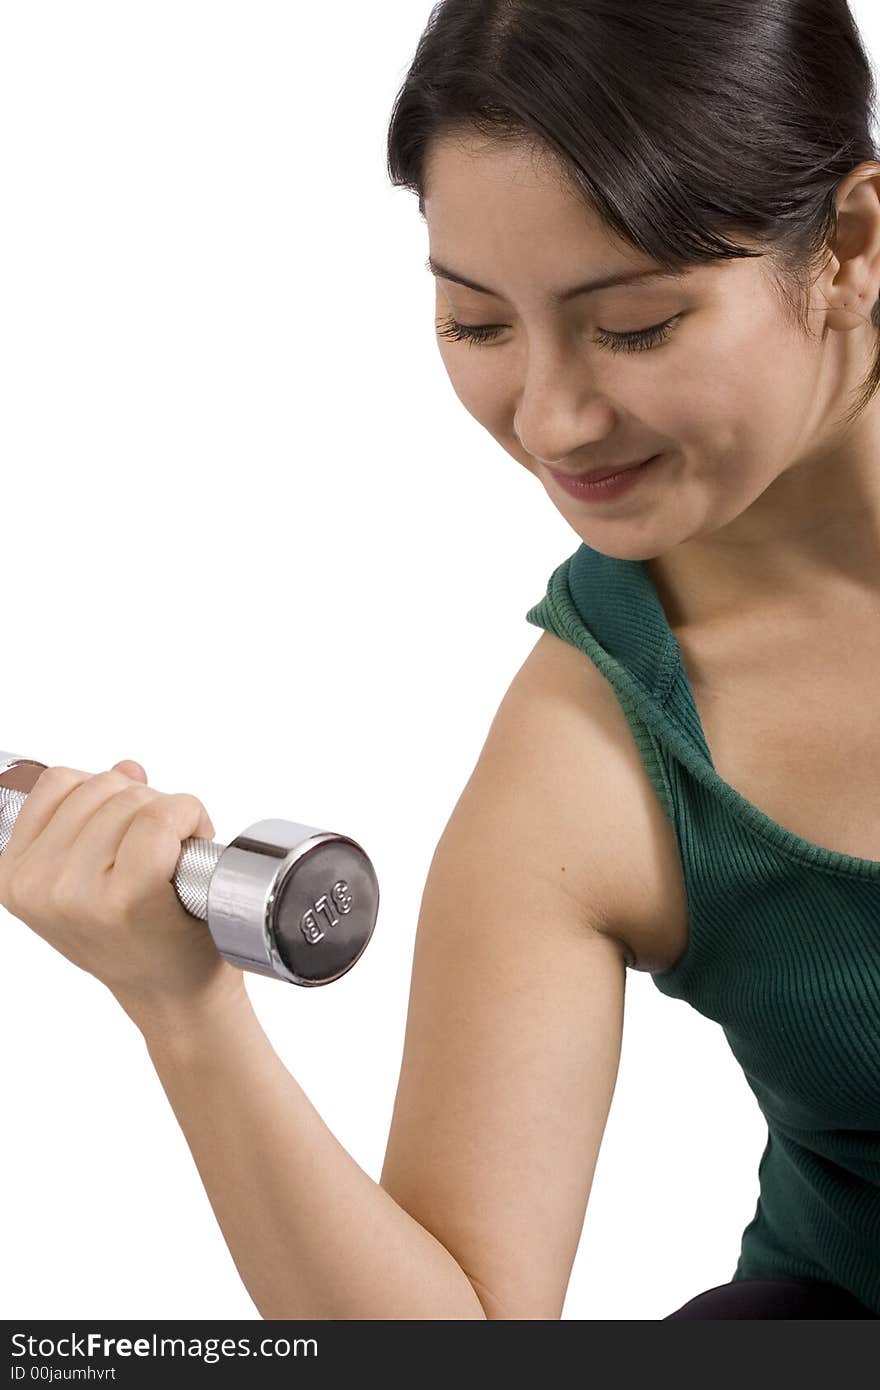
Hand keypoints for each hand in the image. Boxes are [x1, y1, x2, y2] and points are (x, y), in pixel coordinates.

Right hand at [0, 758, 246, 1023]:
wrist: (174, 993)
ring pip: (134, 798)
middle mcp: (38, 884)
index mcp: (14, 875)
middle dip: (142, 803)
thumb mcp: (90, 874)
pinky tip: (189, 852)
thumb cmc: (139, 932)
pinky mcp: (129, 895)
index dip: (106, 795)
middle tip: (157, 851)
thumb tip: (126, 769)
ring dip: (170, 814)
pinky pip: (161, 817)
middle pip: (102, 784)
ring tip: (171, 859)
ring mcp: (80, 892)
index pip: (59, 782)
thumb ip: (96, 813)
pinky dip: (189, 818)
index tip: (122, 833)